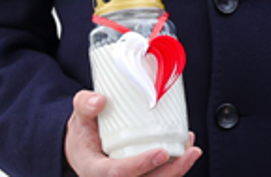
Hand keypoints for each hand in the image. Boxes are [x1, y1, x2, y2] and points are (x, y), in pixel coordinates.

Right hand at [64, 91, 201, 176]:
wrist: (83, 146)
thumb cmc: (82, 133)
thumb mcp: (78, 119)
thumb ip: (84, 106)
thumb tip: (99, 101)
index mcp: (96, 170)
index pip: (118, 174)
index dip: (141, 165)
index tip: (161, 152)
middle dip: (172, 171)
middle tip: (190, 152)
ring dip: (178, 169)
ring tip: (193, 150)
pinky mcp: (141, 176)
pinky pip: (160, 176)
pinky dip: (176, 165)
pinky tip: (186, 148)